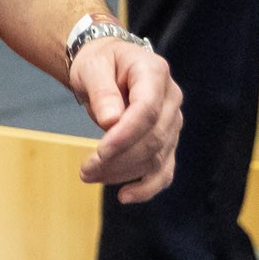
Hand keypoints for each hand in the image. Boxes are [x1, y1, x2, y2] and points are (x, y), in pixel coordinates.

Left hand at [69, 32, 180, 202]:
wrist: (109, 66)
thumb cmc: (100, 63)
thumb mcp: (92, 67)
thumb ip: (102, 91)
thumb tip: (111, 122)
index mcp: (155, 73)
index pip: (146, 110)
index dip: (125, 135)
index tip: (99, 153)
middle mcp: (171, 98)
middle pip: (153, 138)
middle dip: (118, 159)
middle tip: (85, 169)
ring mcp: (173, 122)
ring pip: (156, 158)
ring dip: (123, 173)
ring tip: (89, 175)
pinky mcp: (168, 142)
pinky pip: (164, 170)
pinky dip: (148, 187)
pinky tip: (125, 196)